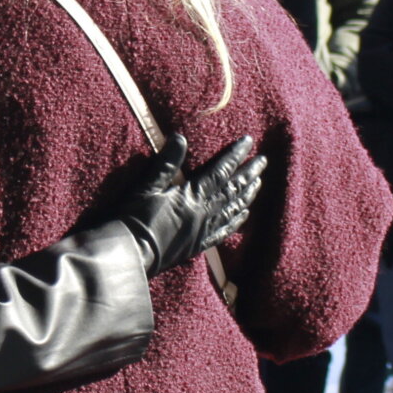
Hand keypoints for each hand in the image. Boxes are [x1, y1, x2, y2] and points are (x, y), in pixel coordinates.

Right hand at [114, 134, 265, 275]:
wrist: (129, 254)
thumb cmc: (134, 219)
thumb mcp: (147, 186)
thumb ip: (166, 163)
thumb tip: (179, 137)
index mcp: (191, 196)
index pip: (220, 171)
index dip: (235, 155)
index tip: (248, 141)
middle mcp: (203, 213)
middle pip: (232, 190)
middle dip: (248, 173)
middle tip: (263, 160)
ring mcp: (202, 231)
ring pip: (232, 210)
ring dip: (247, 195)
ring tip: (259, 183)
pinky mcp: (197, 246)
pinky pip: (223, 232)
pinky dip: (236, 222)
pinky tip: (244, 215)